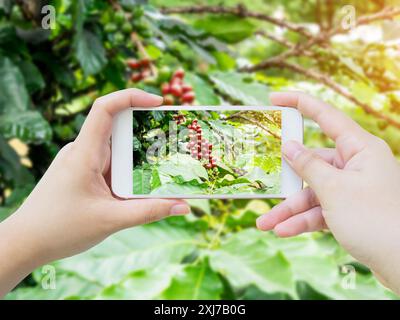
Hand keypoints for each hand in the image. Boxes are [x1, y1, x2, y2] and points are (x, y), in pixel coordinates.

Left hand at [0, 89, 188, 295]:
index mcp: (84, 153)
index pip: (104, 109)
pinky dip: (130, 169)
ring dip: (141, 153)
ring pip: (117, 149)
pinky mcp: (85, 175)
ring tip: (167, 161)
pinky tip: (145, 182)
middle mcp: (83, 152)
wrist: (26, 243)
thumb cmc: (59, 229)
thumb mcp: (110, 220)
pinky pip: (112, 165)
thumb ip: (149, 212)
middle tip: (174, 136)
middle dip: (147, 129)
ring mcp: (83, 163)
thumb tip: (184, 206)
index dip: (131, 96)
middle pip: (117, 127)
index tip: (158, 103)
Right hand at [256, 92, 399, 292]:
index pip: (326, 116)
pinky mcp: (348, 209)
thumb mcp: (333, 190)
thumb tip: (289, 146)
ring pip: (312, 193)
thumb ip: (308, 166)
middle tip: (263, 183)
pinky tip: (284, 231)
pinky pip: (319, 210)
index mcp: (360, 149)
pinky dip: (303, 220)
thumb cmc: (375, 220)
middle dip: (287, 182)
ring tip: (265, 224)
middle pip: (312, 165)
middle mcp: (356, 165)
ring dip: (290, 209)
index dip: (299, 103)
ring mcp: (352, 188)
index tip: (274, 98)